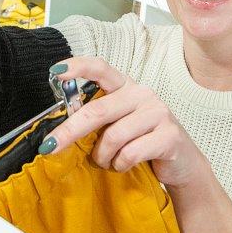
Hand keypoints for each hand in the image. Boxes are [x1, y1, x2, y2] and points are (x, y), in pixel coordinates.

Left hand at [43, 57, 213, 189]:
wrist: (182, 165)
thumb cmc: (142, 143)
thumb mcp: (118, 125)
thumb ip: (98, 119)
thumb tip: (61, 129)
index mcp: (126, 87)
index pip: (101, 68)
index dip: (78, 67)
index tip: (56, 70)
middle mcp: (142, 94)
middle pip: (98, 110)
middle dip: (69, 131)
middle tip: (50, 147)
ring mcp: (158, 113)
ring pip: (113, 136)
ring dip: (102, 156)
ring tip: (106, 162)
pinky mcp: (169, 136)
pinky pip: (130, 153)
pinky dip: (120, 164)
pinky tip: (123, 165)